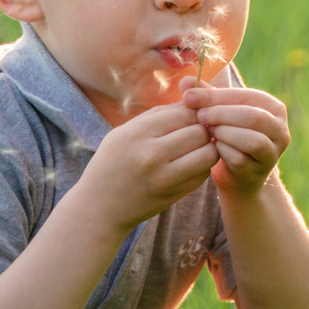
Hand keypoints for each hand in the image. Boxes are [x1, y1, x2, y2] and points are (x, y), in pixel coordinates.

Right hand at [72, 102, 218, 230]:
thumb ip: (157, 115)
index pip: (184, 113)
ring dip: (208, 148)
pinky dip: (203, 166)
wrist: (99, 207)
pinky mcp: (174, 194)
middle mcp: (152, 154)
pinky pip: (203, 174)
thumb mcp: (124, 132)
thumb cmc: (112, 163)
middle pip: (199, 132)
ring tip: (197, 147)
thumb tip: (191, 101)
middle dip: (203, 129)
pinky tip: (191, 164)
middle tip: (197, 132)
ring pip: (208, 153)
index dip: (194, 112)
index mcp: (137, 133)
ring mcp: (165, 177)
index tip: (192, 116)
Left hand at [181, 85, 289, 196]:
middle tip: (199, 116)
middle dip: (221, 114)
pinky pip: (240, 159)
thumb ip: (206, 96)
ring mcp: (272, 153)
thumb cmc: (229, 136)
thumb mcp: (220, 113)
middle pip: (253, 117)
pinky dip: (222, 151)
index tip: (189, 96)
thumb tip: (185, 81)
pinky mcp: (260, 171)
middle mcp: (280, 130)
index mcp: (273, 108)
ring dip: (224, 133)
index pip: (246, 96)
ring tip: (207, 131)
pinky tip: (211, 147)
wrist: (236, 174)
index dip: (217, 96)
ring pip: (252, 140)